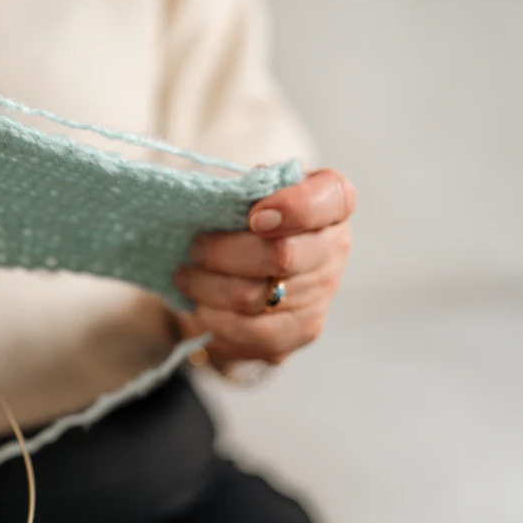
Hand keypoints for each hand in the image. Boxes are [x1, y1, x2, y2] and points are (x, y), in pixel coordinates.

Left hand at [174, 169, 355, 366]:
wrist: (240, 266)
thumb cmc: (242, 217)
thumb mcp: (242, 191)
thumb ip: (242, 190)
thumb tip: (222, 203)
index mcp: (330, 200)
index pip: (332, 198)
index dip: (295, 208)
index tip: (254, 217)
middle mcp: (336, 246)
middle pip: (282, 255)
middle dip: (224, 252)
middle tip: (195, 248)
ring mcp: (324, 291)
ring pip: (257, 296)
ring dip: (209, 287)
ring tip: (186, 277)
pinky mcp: (305, 329)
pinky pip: (255, 332)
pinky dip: (218, 320)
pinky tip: (201, 307)